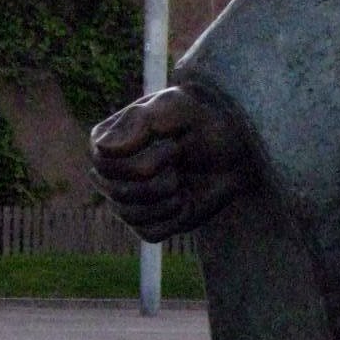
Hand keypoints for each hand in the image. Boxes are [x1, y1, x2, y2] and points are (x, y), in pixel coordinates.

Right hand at [90, 86, 252, 240]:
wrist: (236, 152)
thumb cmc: (205, 123)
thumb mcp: (178, 106)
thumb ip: (140, 120)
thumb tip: (103, 149)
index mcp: (109, 140)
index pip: (103, 163)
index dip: (140, 161)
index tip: (174, 145)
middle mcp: (112, 171)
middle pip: (116, 190)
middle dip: (158, 179)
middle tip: (181, 161)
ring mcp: (129, 197)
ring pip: (129, 214)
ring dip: (167, 198)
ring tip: (182, 180)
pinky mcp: (148, 220)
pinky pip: (149, 232)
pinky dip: (173, 219)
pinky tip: (185, 200)